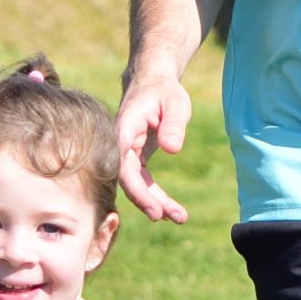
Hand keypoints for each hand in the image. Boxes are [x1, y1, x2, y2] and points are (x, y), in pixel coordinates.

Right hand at [115, 75, 193, 223]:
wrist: (153, 82)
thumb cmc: (164, 91)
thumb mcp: (175, 103)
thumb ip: (173, 124)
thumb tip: (172, 149)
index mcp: (124, 130)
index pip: (124, 166)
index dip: (137, 191)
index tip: (154, 209)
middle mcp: (120, 145)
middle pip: (128, 180)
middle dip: (147, 202)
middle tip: (169, 217)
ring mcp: (127, 153)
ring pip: (136, 185)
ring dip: (155, 203)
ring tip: (180, 217)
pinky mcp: (136, 158)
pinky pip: (143, 181)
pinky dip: (156, 195)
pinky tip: (172, 210)